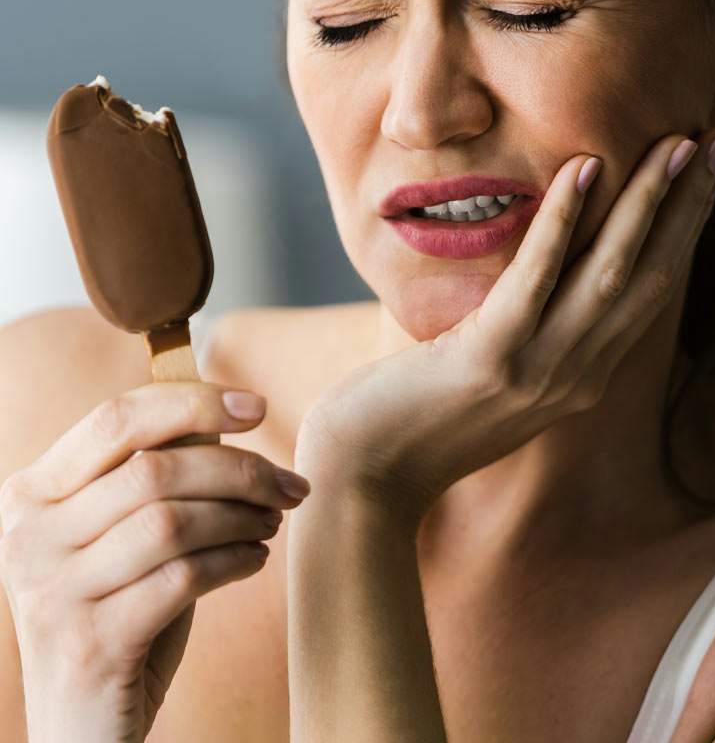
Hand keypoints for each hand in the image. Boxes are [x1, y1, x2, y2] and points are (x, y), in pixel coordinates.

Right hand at [0, 385, 310, 742]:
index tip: (257, 407)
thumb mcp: (124, 534)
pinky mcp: (90, 644)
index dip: (193, 401)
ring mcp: (53, 593)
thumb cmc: (118, 610)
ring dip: (242, 517)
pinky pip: (182, 578)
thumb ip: (157, 476)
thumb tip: (228, 415)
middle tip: (289, 486)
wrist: (81, 728)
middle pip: (155, 469)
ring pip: (172, 522)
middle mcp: (29, 537)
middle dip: (240, 470)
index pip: (115, 418)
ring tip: (272, 523)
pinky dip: (234, 562)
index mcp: (33, 493)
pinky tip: (256, 561)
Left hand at [297, 128, 714, 529]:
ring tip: (676, 142)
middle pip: (651, 278)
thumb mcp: (497, 374)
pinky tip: (585, 168)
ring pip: (609, 274)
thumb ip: (534, 331)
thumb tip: (547, 268)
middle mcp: (578, 376)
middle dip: (689, 206)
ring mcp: (539, 371)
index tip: (707, 171)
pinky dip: (564, 221)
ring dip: (648, 204)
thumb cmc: (420, 420)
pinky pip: (536, 279)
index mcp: (583, 376)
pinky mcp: (490, 359)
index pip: (650, 291)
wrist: (367, 482)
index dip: (685, 229)